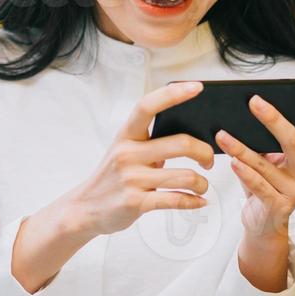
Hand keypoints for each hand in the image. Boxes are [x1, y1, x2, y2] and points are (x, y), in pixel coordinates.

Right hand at [64, 80, 218, 238]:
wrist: (86, 208)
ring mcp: (132, 179)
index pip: (148, 106)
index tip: (196, 87)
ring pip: (185, 176)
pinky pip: (176, 200)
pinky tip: (199, 201)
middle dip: (205, 152)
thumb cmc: (113, 176)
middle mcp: (128, 154)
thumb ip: (150, 142)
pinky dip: (194, 201)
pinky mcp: (136, 202)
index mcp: (126, 135)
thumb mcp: (125, 151)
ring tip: (201, 185)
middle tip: (209, 160)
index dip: (173, 94)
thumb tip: (191, 136)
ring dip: (201, 182)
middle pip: (181, 144)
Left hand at [215, 68, 294, 241]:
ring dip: (241, 148)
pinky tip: (231, 162)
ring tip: (222, 135)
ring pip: (268, 163)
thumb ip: (265, 140)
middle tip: (253, 101)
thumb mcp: (268, 160)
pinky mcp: (281, 207)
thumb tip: (246, 112)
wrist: (262, 226)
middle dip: (274, 119)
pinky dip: (245, 172)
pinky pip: (260, 185)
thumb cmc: (263, 185)